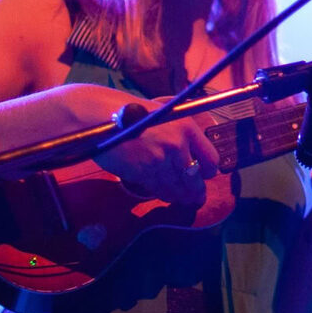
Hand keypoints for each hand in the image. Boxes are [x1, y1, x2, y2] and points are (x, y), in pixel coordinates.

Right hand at [84, 91, 218, 207]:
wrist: (101, 117)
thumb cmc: (131, 112)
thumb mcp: (164, 113)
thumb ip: (180, 132)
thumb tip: (191, 153)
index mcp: (186, 127)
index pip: (210, 158)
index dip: (209, 170)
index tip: (206, 175)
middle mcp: (177, 144)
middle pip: (195, 177)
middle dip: (197, 190)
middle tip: (198, 197)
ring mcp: (160, 160)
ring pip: (177, 186)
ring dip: (182, 196)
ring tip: (185, 200)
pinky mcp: (143, 172)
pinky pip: (158, 189)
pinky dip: (164, 194)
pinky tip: (168, 196)